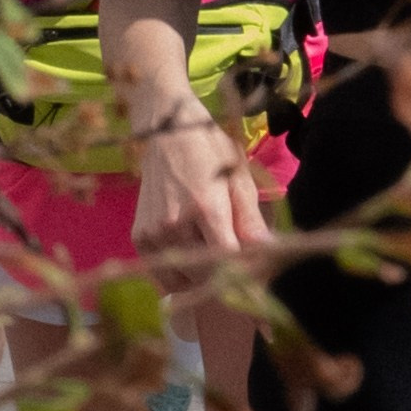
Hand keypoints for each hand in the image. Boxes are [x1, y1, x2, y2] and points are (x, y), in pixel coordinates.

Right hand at [129, 110, 267, 270]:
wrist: (166, 131)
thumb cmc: (209, 150)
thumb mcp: (238, 178)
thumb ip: (251, 220)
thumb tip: (270, 252)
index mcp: (205, 207)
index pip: (228, 260)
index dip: (246, 272)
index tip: (258, 275)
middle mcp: (175, 224)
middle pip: (207, 274)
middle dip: (227, 275)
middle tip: (238, 264)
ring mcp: (153, 232)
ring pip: (185, 279)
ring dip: (203, 276)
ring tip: (211, 252)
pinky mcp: (140, 237)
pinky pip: (163, 274)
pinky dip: (181, 273)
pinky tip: (191, 251)